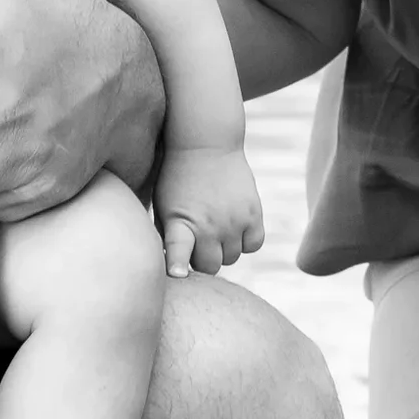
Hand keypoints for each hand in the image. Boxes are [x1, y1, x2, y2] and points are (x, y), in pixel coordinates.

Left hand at [155, 144, 263, 276]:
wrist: (205, 144)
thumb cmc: (178, 179)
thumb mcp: (164, 207)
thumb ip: (168, 238)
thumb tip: (174, 269)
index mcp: (181, 222)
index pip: (178, 249)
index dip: (177, 265)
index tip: (178, 275)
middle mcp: (209, 224)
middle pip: (210, 267)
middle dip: (202, 259)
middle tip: (196, 243)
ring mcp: (234, 220)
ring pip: (232, 257)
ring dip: (223, 249)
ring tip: (214, 229)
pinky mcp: (254, 212)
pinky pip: (253, 245)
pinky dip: (244, 242)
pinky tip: (233, 228)